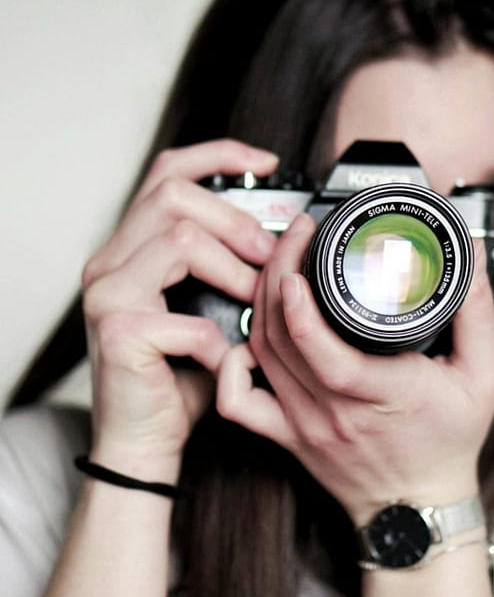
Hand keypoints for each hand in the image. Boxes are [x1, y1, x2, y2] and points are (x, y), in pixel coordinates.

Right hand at [81, 139, 279, 475]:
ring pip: (179, 238)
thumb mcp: (208, 306)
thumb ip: (225, 265)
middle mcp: (108, 262)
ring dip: (233, 268)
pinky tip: (227, 358)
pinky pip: (186, 315)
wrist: (145, 441)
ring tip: (254, 302)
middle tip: (269, 254)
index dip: (218, 155)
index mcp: (129, 248)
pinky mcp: (118, 332)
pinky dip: (219, 339)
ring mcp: (107, 294)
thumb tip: (283, 234)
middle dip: (235, 218)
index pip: (167, 173)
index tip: (267, 164)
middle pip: (173, 194)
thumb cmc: (181, 374)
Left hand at [217, 214, 493, 522]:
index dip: (301, 311)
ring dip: (260, 303)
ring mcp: (304, 424)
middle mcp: (334, 411)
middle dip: (277, 277)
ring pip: (262, 355)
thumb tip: (472, 258)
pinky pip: (240, 402)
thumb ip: (479, 313)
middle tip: (295, 236)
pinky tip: (244, 336)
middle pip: (282, 340)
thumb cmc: (448, 443)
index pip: (326, 356)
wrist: (418, 509)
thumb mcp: (482, 376)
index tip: (297, 269)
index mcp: (382, 394)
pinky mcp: (286, 434)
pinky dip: (230, 366)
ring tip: (279, 263)